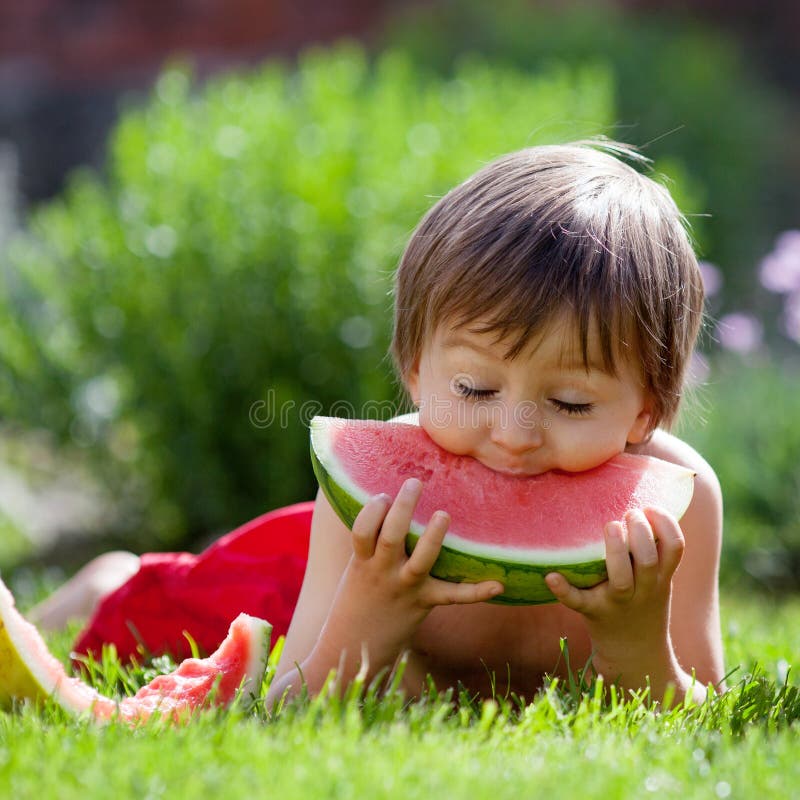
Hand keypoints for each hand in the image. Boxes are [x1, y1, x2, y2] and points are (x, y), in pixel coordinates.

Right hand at [315, 477, 503, 677]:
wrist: (355, 647)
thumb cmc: (359, 597)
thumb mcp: (356, 567)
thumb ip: (371, 542)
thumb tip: (391, 502)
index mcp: (362, 561)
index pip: (362, 531)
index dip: (372, 510)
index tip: (383, 496)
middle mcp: (383, 573)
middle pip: (391, 536)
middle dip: (403, 508)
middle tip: (415, 483)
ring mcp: (404, 588)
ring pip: (420, 560)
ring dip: (433, 537)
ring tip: (443, 514)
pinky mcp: (424, 603)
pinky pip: (452, 596)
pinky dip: (476, 592)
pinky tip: (498, 585)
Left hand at [545, 506, 684, 688]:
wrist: (636, 655)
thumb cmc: (643, 603)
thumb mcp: (659, 579)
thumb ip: (655, 549)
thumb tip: (640, 499)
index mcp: (661, 576)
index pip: (676, 547)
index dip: (666, 524)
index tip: (650, 507)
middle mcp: (643, 589)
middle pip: (648, 559)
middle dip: (640, 532)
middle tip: (628, 514)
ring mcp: (618, 603)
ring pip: (621, 578)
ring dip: (616, 551)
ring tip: (610, 526)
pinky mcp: (593, 613)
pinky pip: (578, 602)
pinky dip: (564, 590)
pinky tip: (551, 576)